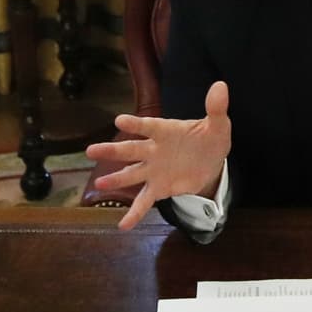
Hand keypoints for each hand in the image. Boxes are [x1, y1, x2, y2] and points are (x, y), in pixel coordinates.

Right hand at [85, 81, 231, 228]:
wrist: (211, 161)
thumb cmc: (209, 138)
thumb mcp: (218, 125)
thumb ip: (216, 108)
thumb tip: (221, 86)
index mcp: (165, 131)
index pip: (148, 126)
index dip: (135, 124)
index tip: (119, 121)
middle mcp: (154, 150)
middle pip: (131, 150)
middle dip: (112, 150)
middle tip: (90, 150)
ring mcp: (154, 170)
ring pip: (131, 175)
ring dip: (116, 179)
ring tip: (99, 184)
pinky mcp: (159, 188)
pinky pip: (144, 201)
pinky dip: (134, 213)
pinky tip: (122, 225)